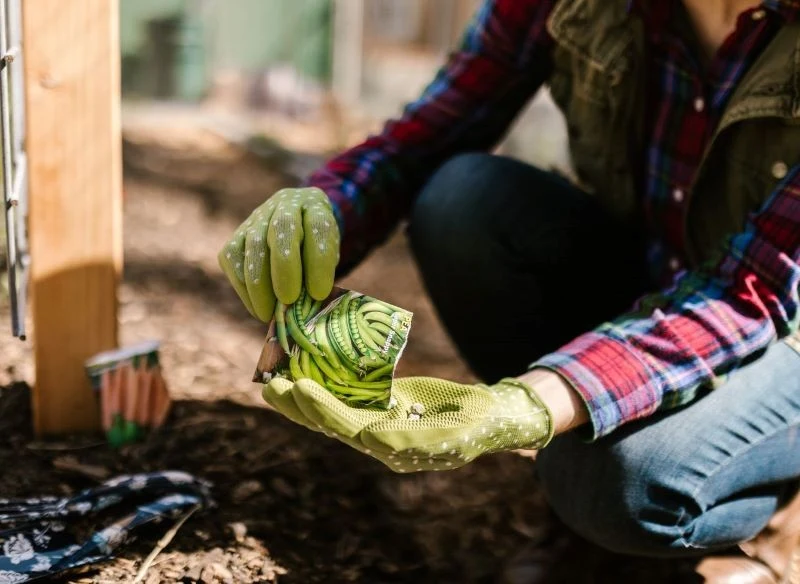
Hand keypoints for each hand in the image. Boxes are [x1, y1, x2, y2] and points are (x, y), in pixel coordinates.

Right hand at [219, 187, 339, 320]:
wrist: (298, 226)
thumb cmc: (317, 249)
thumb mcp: (329, 256)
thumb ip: (319, 275)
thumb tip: (303, 308)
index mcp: (315, 206)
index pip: (318, 227)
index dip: (319, 261)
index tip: (319, 293)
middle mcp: (285, 205)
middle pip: (282, 230)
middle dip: (285, 269)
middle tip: (288, 301)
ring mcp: (257, 218)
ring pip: (253, 247)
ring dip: (260, 286)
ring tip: (269, 314)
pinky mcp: (236, 236)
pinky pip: (232, 260)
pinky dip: (244, 288)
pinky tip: (257, 307)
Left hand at [262, 376, 553, 471]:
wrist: (492, 417)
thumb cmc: (478, 425)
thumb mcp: (454, 434)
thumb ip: (414, 439)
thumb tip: (371, 439)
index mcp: (395, 449)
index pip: (350, 431)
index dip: (324, 412)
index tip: (300, 390)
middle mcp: (380, 439)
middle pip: (332, 422)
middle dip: (300, 406)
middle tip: (270, 385)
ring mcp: (380, 421)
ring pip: (334, 410)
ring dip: (304, 397)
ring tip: (274, 379)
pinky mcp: (384, 405)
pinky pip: (350, 396)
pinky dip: (326, 384)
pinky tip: (306, 371)